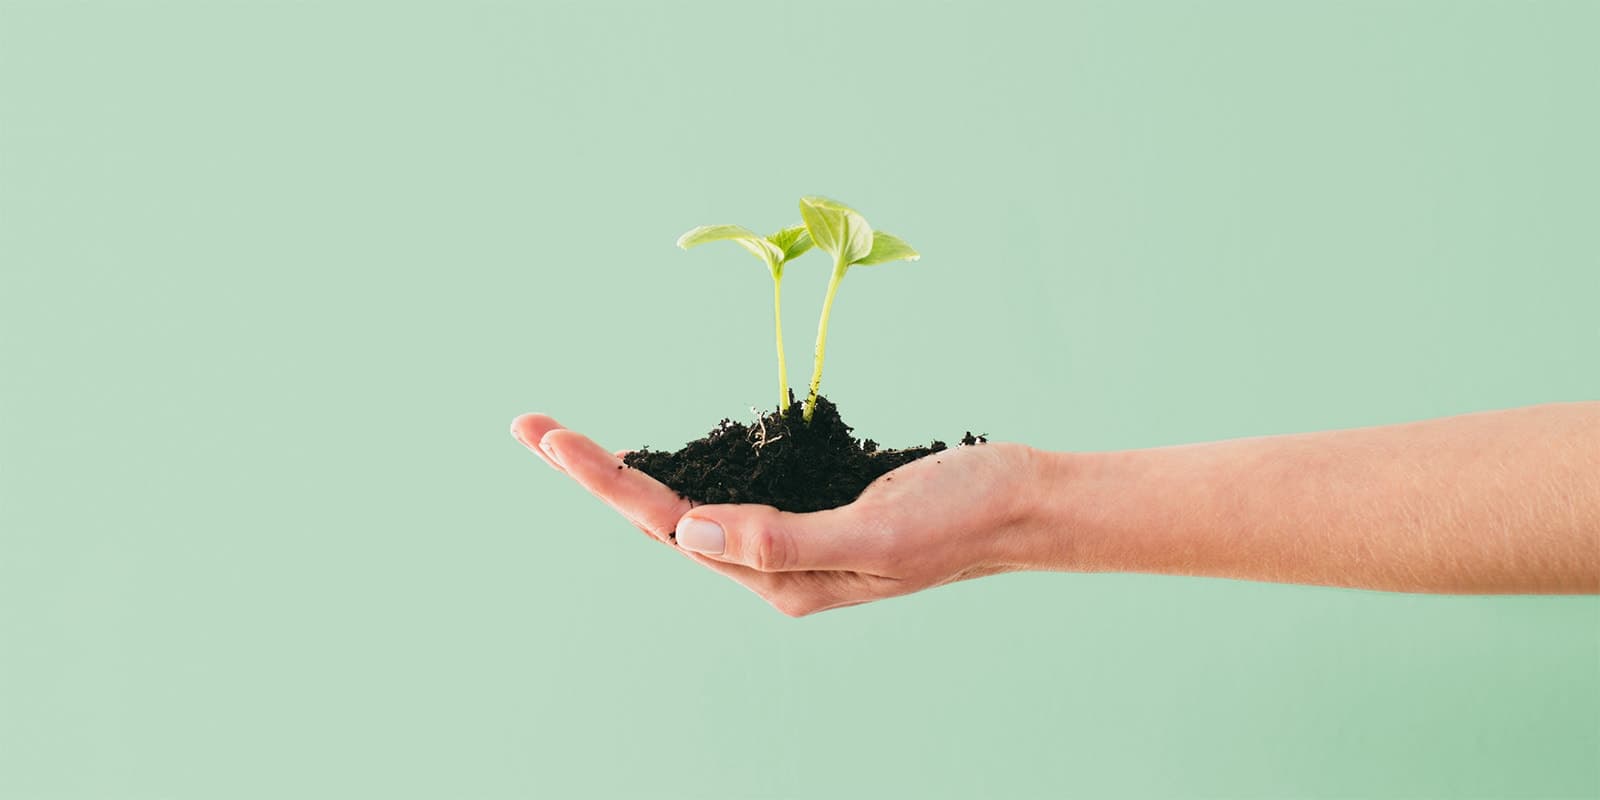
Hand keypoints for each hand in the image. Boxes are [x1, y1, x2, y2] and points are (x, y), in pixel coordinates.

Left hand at [511, 413, 1050, 615]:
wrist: (1025, 502)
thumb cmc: (962, 513)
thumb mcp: (874, 531)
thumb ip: (782, 541)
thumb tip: (686, 531)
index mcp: (784, 579)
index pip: (671, 524)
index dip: (606, 479)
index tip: (552, 438)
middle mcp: (778, 566)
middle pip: (664, 517)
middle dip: (595, 474)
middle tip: (531, 428)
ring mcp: (794, 539)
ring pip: (691, 507)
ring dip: (628, 474)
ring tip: (569, 444)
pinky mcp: (814, 507)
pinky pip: (732, 493)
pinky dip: (684, 468)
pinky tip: (662, 456)